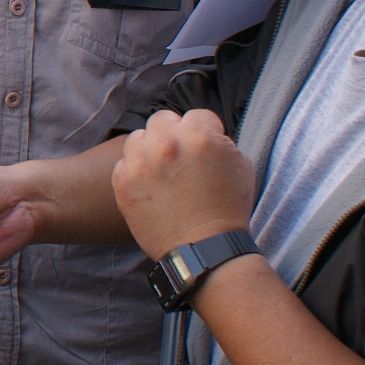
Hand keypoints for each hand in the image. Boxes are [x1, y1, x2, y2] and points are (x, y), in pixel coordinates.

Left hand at [110, 110, 256, 259]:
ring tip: (160, 171)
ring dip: (148, 149)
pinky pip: (123, 163)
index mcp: (198, 136)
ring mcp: (140, 162)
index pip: (197, 115)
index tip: (203, 148)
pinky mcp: (122, 182)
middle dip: (172, 134)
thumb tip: (207, 134)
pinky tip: (149, 187)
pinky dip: (134, 172)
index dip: (203, 132)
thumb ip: (221, 142)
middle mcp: (166, 144)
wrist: (203, 250)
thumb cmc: (227, 210)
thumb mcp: (241, 166)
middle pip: (162, 119)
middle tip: (178, 156)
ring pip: (138, 138)